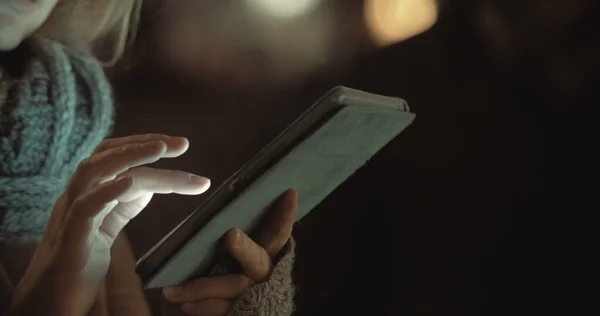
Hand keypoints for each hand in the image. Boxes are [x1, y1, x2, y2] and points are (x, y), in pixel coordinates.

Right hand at [9, 134, 210, 315]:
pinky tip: (130, 183)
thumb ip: (122, 204)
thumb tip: (145, 183)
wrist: (48, 303)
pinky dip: (107, 192)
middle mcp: (77, 196)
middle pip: (105, 155)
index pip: (114, 155)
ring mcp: (70, 215)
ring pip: (93, 171)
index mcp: (87, 192)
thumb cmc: (78, 264)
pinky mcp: (70, 239)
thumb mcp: (106, 226)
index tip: (179, 143)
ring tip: (160, 149)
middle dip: (145, 144)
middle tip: (182, 144)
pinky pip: (84, 208)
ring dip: (128, 156)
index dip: (145, 145)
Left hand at [162, 190, 297, 315]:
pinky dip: (202, 307)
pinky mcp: (240, 313)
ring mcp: (252, 296)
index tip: (289, 193)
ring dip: (202, 287)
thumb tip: (209, 198)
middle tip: (231, 235)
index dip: (284, 216)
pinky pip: (222, 311)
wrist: (211, 313)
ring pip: (234, 288)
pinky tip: (184, 305)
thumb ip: (226, 235)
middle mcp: (262, 274)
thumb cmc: (218, 275)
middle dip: (245, 248)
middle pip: (258, 260)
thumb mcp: (226, 254)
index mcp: (264, 254)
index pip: (276, 232)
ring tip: (172, 291)